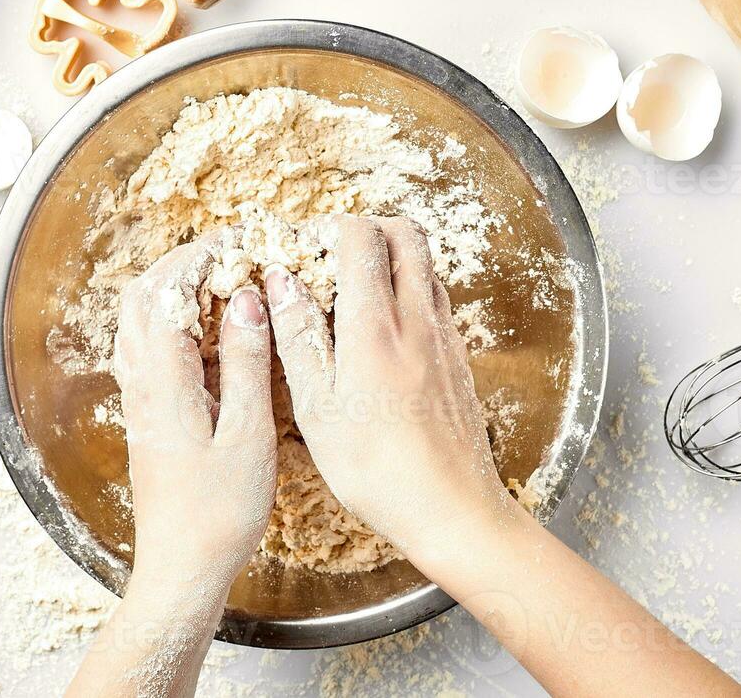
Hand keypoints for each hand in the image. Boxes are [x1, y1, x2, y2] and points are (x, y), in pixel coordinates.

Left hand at [113, 235, 276, 591]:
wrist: (181, 569)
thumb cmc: (218, 512)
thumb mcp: (247, 433)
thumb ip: (247, 361)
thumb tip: (248, 300)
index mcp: (163, 381)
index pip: (167, 292)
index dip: (199, 257)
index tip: (237, 241)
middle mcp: (141, 384)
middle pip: (141, 298)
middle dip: (181, 264)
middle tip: (227, 253)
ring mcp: (140, 400)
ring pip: (140, 323)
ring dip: (174, 291)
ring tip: (222, 283)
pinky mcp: (149, 417)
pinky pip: (150, 350)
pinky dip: (176, 324)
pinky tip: (212, 334)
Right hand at [265, 216, 506, 559]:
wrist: (454, 511)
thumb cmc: (376, 470)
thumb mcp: (316, 408)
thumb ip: (298, 336)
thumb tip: (280, 280)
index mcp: (375, 326)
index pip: (361, 237)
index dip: (328, 229)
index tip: (303, 250)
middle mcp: (418, 319)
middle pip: (406, 234)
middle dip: (367, 230)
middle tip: (332, 260)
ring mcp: (445, 337)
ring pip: (426, 264)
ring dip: (392, 259)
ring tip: (355, 294)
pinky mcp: (460, 359)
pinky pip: (437, 300)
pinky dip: (411, 292)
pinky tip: (386, 333)